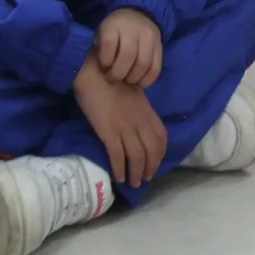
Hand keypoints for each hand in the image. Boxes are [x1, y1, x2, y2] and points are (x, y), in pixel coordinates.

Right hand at [74, 59, 166, 188]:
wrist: (93, 71)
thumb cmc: (110, 78)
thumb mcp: (132, 93)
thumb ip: (137, 108)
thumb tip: (136, 121)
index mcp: (147, 111)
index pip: (161, 137)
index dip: (160, 154)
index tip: (155, 163)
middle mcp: (140, 122)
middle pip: (152, 151)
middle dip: (150, 168)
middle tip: (145, 179)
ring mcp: (126, 127)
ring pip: (137, 157)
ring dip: (137, 173)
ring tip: (133, 183)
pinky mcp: (109, 132)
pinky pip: (118, 156)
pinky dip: (120, 169)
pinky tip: (118, 177)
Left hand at [95, 7, 163, 88]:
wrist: (138, 14)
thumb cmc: (114, 30)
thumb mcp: (102, 32)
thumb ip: (99, 48)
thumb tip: (99, 69)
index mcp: (114, 25)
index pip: (109, 44)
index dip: (105, 60)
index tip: (103, 68)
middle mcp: (133, 29)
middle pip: (128, 54)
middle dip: (119, 72)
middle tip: (114, 79)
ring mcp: (149, 37)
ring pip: (143, 62)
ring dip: (134, 77)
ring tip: (127, 81)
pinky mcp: (159, 46)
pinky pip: (156, 66)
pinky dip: (148, 78)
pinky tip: (140, 83)